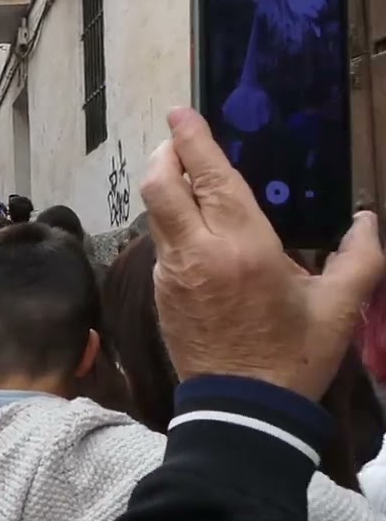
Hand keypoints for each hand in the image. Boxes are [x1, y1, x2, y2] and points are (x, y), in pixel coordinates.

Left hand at [141, 107, 383, 401]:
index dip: (191, 139)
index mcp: (242, 245)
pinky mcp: (160, 293)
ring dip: (166, 188)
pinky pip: (161, 244)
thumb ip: (359, 257)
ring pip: (155, 213)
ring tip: (187, 178)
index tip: (181, 113)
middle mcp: (197, 251)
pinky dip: (171, 224)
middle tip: (179, 142)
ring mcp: (171, 272)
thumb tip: (367, 219)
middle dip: (166, 155)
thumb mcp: (338, 306)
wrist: (243, 407)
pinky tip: (192, 228)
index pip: (208, 176)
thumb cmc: (294, 355)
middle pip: (160, 185)